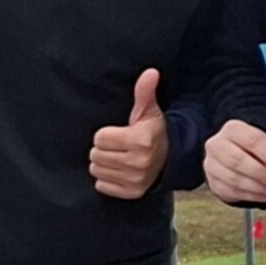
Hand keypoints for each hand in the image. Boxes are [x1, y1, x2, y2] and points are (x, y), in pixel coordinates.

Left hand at [89, 68, 170, 199]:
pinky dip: (107, 178)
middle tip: (118, 146)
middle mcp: (138, 161)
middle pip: (95, 155)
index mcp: (140, 140)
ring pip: (96, 170)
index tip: (119, 133)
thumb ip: (145, 92)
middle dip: (103, 149)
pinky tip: (119, 170)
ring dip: (103, 163)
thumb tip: (150, 72)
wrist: (170, 157)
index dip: (106, 134)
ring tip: (118, 157)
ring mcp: (135, 179)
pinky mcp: (131, 192)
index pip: (99, 138)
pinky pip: (102, 185)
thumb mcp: (148, 111)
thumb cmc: (153, 131)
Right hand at [204, 119, 265, 205]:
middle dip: (262, 174)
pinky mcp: (213, 183)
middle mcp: (217, 145)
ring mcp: (212, 165)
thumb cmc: (254, 147)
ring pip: (235, 179)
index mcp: (233, 129)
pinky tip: (265, 195)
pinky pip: (232, 192)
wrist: (233, 154)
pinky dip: (252, 196)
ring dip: (258, 188)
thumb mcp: (264, 142)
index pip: (252, 140)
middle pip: (239, 161)